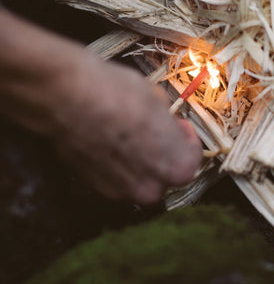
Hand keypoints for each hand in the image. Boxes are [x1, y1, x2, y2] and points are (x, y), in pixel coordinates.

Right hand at [51, 58, 202, 204]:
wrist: (69, 97)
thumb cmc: (120, 94)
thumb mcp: (157, 98)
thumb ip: (166, 120)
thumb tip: (162, 121)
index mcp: (176, 167)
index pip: (192, 160)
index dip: (188, 139)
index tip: (180, 125)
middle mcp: (150, 188)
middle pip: (166, 174)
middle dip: (165, 153)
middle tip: (158, 131)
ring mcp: (119, 191)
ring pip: (140, 179)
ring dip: (142, 160)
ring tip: (132, 135)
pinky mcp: (93, 186)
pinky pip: (116, 179)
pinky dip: (119, 164)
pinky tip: (111, 141)